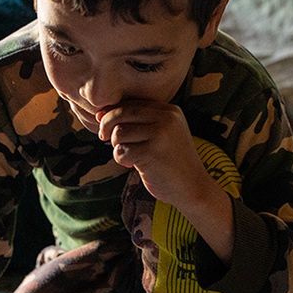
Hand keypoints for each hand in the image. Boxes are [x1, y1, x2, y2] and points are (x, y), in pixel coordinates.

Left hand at [96, 101, 211, 207]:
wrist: (192, 187)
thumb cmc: (171, 163)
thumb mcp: (161, 136)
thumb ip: (136, 123)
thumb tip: (99, 114)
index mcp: (169, 111)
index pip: (131, 104)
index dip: (112, 115)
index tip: (107, 130)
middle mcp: (166, 118)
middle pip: (122, 113)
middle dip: (107, 127)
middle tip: (106, 140)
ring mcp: (161, 134)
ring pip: (119, 133)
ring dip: (117, 147)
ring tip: (128, 156)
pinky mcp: (153, 153)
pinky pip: (122, 151)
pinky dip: (121, 160)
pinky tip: (131, 165)